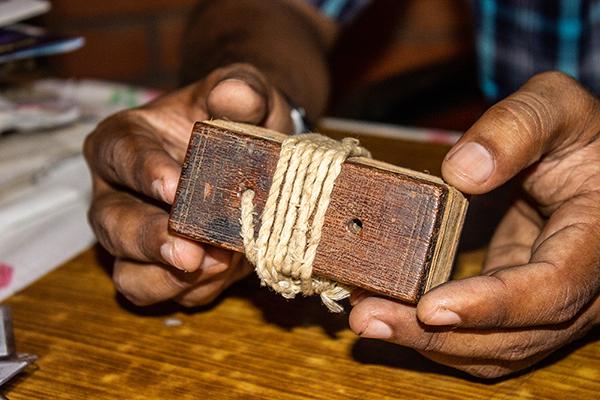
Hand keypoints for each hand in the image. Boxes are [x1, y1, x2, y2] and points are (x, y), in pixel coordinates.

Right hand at [85, 63, 293, 306]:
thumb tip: (234, 96)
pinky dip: (193, 290)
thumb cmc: (240, 121)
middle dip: (149, 239)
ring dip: (166, 277)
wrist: (260, 158)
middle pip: (112, 222)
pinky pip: (165, 293)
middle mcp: (119, 194)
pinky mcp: (163, 270)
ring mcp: (138, 238)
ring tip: (214, 265)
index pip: (121, 154)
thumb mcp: (245, 94)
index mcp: (126, 142)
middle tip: (189, 251)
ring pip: (127, 270)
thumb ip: (241, 90)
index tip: (175, 187)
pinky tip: (224, 273)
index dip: (144, 172)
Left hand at [349, 71, 599, 377]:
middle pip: (513, 337)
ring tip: (367, 319)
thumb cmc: (576, 133)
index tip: (430, 307)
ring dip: (428, 343)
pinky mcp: (521, 305)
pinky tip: (391, 313)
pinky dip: (436, 335)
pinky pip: (483, 336)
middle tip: (368, 320)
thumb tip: (460, 172)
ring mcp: (551, 304)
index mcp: (596, 239)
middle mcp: (582, 287)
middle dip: (437, 337)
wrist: (587, 163)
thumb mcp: (555, 109)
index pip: (551, 289)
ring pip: (495, 349)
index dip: (490, 305)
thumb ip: (516, 129)